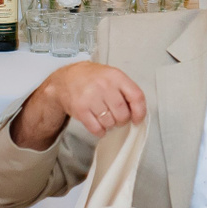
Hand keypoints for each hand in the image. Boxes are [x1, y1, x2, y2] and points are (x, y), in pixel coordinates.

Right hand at [27, 61, 147, 141]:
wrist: (67, 79)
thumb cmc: (93, 79)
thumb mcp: (112, 76)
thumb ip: (126, 91)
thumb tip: (137, 113)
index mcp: (116, 76)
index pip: (136, 97)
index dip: (140, 112)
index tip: (137, 119)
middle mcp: (104, 86)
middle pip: (123, 114)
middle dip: (122, 120)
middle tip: (117, 117)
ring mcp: (91, 97)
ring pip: (110, 123)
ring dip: (110, 125)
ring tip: (105, 117)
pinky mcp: (80, 109)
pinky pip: (96, 128)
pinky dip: (100, 131)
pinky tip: (98, 124)